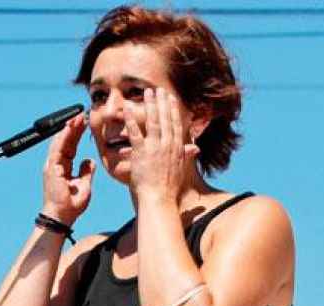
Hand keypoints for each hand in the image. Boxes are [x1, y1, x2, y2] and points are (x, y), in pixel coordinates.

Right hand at [41, 113, 93, 226]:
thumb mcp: (84, 186)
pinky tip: (70, 127)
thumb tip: (90, 161)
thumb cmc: (71, 205)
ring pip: (60, 141)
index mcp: (63, 167)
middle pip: (65, 141)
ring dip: (68, 128)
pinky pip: (58, 148)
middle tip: (82, 114)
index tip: (84, 124)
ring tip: (77, 116)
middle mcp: (55, 164)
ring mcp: (52, 165)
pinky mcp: (51, 168)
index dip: (77, 134)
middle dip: (73, 127)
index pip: (70, 146)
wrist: (62, 216)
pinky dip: (64, 136)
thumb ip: (86, 172)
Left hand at [124, 86, 200, 202]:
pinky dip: (131, 120)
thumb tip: (196, 149)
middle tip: (159, 89)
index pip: (176, 125)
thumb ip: (186, 156)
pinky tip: (127, 109)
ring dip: (150, 105)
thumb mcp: (181, 170)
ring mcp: (155, 147)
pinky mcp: (142, 152)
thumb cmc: (168, 189)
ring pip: (153, 121)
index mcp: (177, 149)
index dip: (174, 110)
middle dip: (163, 102)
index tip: (171, 99)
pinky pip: (135, 133)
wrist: (159, 198)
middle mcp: (168, 145)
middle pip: (166, 118)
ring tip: (147, 92)